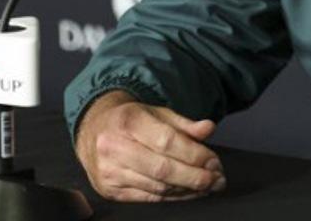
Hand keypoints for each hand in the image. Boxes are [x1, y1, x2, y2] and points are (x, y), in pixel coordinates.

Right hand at [74, 90, 225, 201]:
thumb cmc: (131, 121)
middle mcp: (114, 147)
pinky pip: (149, 198)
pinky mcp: (110, 190)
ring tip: (208, 185)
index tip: (214, 162)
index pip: (167, 141)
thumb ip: (184, 124)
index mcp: (128, 121)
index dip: (194, 154)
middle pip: (162, 168)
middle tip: (217, 179)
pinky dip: (174, 196)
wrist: (93, 131)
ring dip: (188, 188)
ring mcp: (110, 171)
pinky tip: (189, 192)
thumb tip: (209, 128)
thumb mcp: (157, 113)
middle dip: (196, 176)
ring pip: (157, 186)